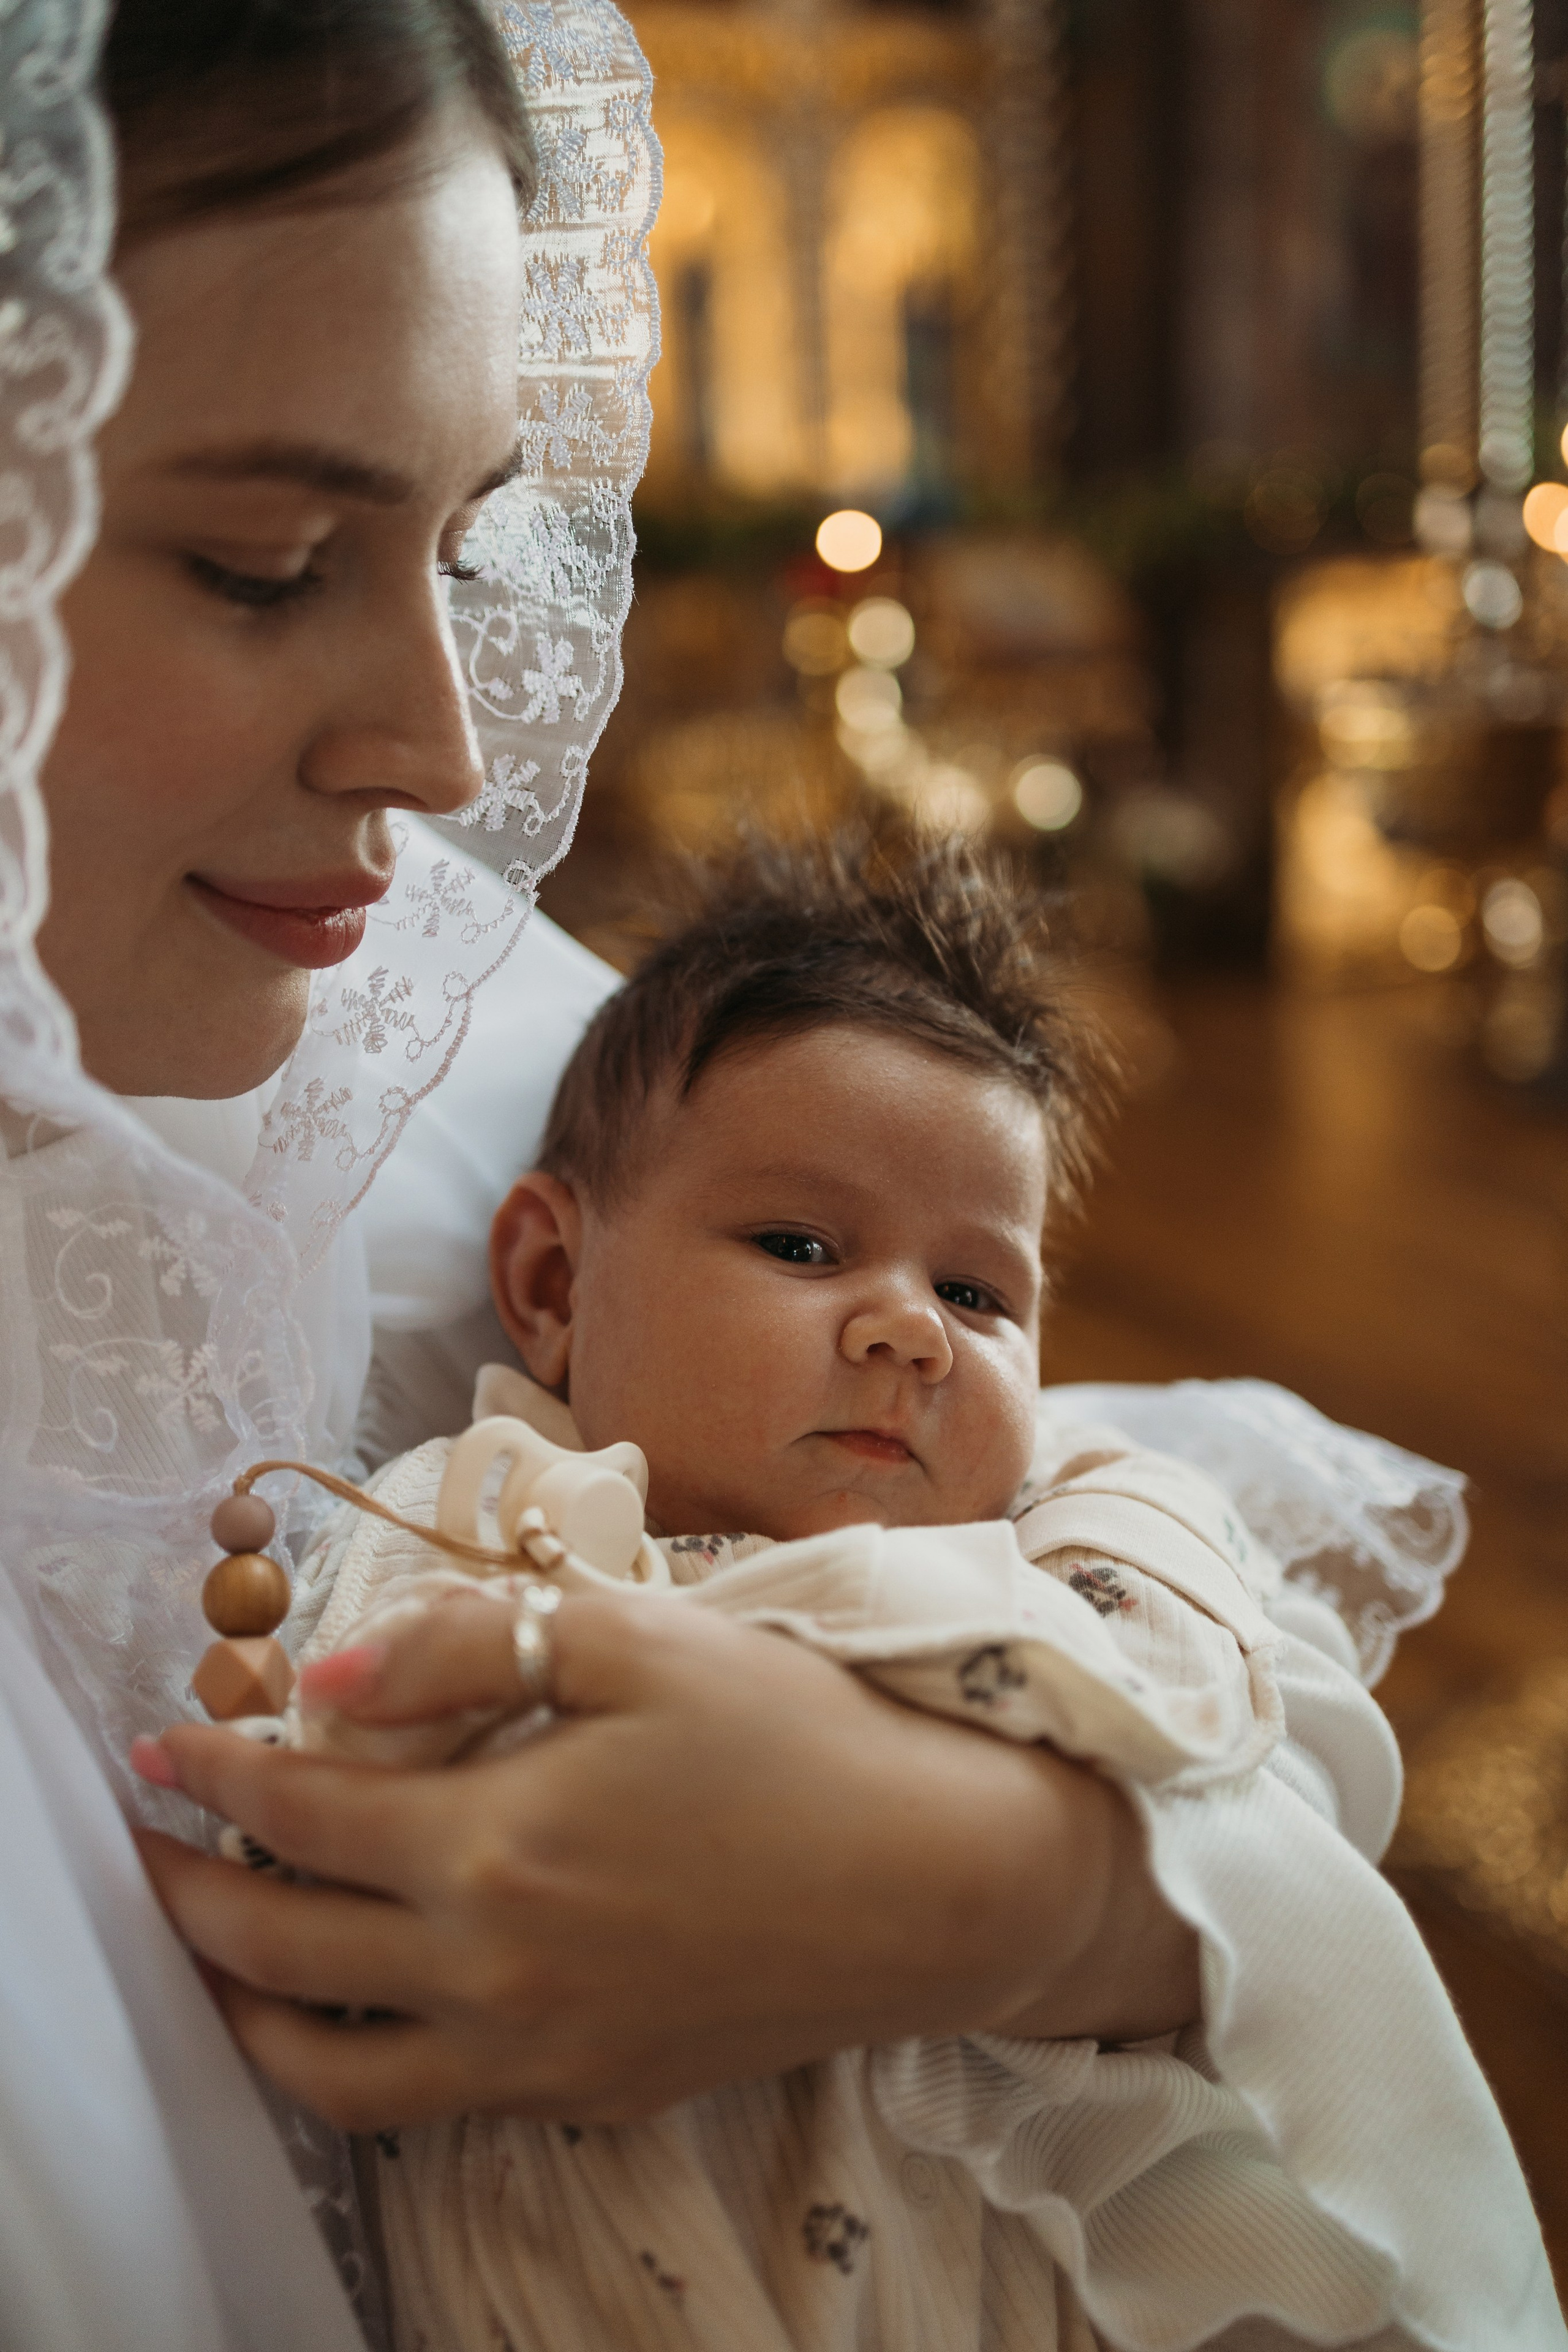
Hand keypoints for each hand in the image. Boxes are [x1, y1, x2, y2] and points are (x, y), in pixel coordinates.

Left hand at [135, 1588, 1197, 2132]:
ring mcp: (538, 2054)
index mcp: (490, 1847)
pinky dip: (357, 2066)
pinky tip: (368, 2011)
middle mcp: (490, 1974)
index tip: (159, 1748)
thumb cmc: (793, 1737)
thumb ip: (464, 1647)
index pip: (293, 1816)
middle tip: (154, 1846)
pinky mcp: (592, 2094)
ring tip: (223, 1956)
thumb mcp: (633, 1641)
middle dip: (191, 1894)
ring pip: (332, 2068)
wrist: (936, 1882)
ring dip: (250, 2008)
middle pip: (281, 1947)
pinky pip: (429, 2104)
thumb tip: (326, 1675)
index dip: (208, 1775)